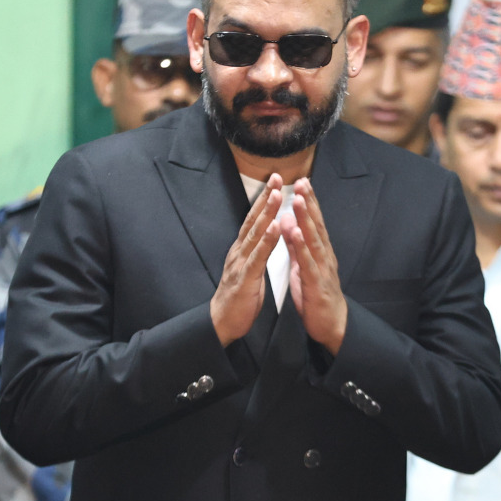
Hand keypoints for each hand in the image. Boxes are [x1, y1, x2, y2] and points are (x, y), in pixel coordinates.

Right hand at [209, 174, 281, 345]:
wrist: (222, 323)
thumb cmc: (239, 298)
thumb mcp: (250, 270)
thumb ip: (257, 252)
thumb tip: (265, 236)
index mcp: (242, 250)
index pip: (254, 220)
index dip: (265, 200)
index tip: (277, 182)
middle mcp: (239, 251)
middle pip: (253, 220)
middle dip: (266, 198)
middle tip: (278, 177)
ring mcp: (240, 263)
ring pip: (255, 233)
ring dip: (267, 213)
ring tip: (278, 195)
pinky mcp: (244, 278)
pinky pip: (257, 257)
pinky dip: (266, 241)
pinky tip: (274, 227)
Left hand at [281, 177, 347, 353]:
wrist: (332, 326)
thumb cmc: (316, 296)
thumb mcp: (303, 266)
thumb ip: (296, 245)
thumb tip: (289, 222)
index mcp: (320, 252)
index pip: (315, 222)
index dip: (309, 202)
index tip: (303, 181)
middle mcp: (324, 256)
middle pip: (316, 225)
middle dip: (309, 203)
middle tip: (303, 181)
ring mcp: (322, 269)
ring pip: (313, 240)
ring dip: (305, 219)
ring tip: (297, 200)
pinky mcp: (317, 283)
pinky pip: (308, 262)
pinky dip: (302, 247)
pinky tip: (296, 233)